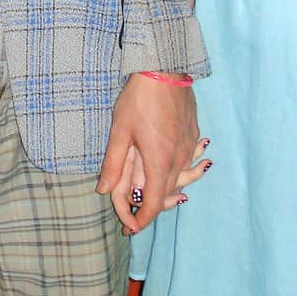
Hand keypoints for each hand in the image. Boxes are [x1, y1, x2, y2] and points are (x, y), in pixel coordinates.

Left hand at [96, 72, 200, 234]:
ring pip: (180, 178)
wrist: (165, 69)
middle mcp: (179, 158)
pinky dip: (179, 171)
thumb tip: (103, 190)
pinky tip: (171, 166)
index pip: (154, 203)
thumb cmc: (139, 99)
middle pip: (168, 194)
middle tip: (133, 214)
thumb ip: (113, 164)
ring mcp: (189, 146)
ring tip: (154, 194)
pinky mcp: (193, 133)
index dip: (143, 219)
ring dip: (167, 190)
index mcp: (160, 162)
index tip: (132, 226)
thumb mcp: (120, 131)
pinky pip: (188, 162)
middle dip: (152, 206)